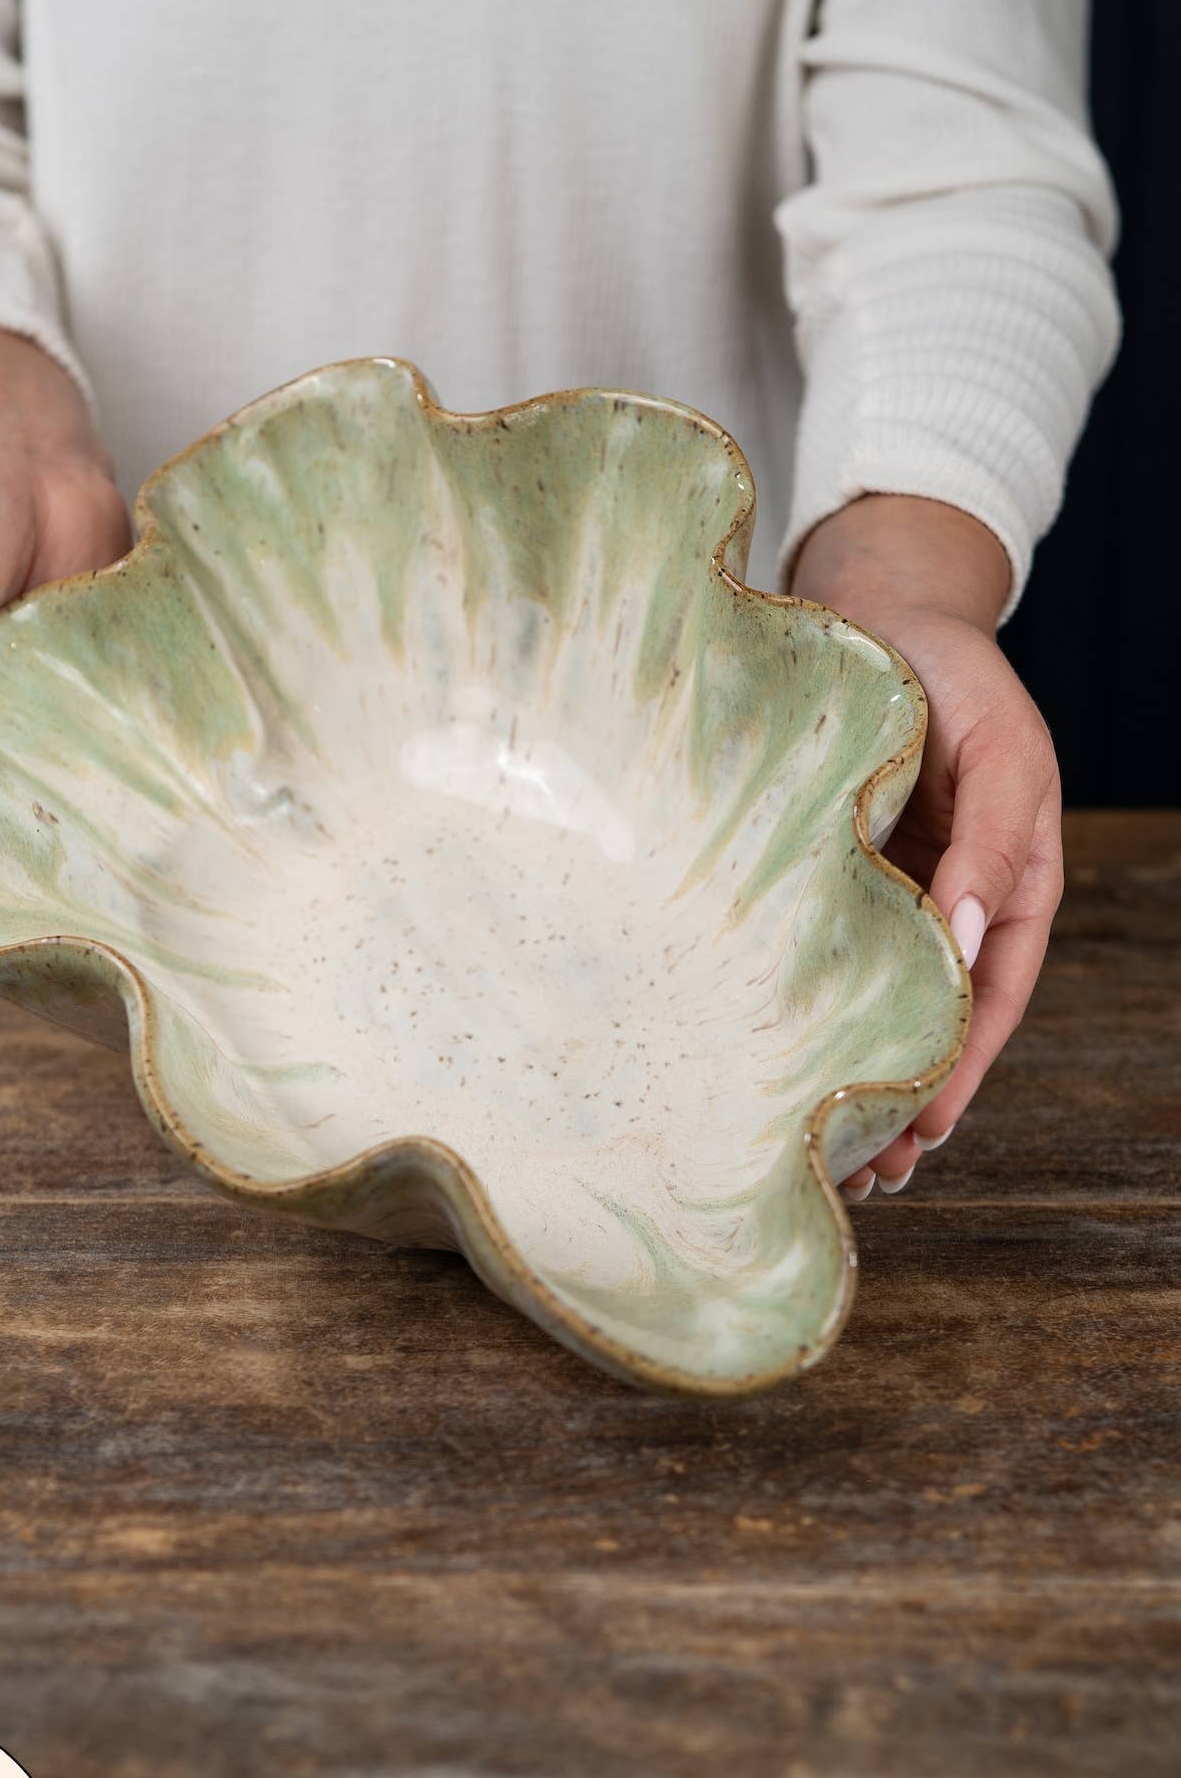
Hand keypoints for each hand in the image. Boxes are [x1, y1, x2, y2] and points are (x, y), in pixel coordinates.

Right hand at [0, 324, 131, 838]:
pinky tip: (164, 824)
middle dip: (11, 869)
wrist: (30, 457)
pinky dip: (136, 784)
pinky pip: (121, 754)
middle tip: (49, 917)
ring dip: (80, 837)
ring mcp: (48, 720)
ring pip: (59, 800)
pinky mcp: (108, 699)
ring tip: (112, 888)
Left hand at [790, 495, 1062, 1197]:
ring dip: (854, 1072)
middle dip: (905, 1099)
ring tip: (823, 1152)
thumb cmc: (945, 666)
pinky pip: (817, 954)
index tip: (927, 1131)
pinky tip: (771, 1057)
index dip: (962, 1068)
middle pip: (932, 1019)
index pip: (990, 996)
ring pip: (872, 1000)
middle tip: (868, 1176)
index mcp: (1006, 880)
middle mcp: (946, 900)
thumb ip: (984, 845)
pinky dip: (804, 1010)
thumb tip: (965, 944)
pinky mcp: (826, 874)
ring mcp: (885, 892)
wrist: (876, 601)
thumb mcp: (992, 749)